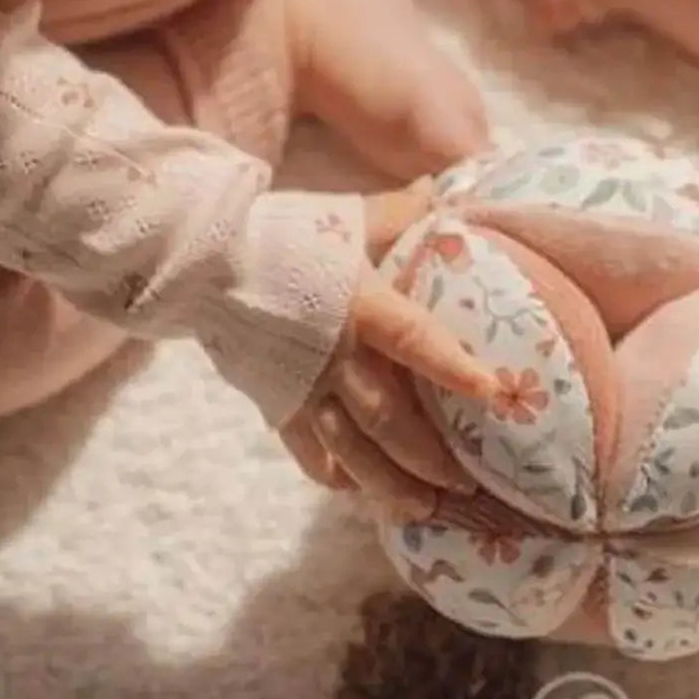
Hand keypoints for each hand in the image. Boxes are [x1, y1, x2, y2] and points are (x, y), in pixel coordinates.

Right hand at [281, 180, 495, 520]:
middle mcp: (336, 355)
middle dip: (429, 456)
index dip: (455, 368)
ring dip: (388, 485)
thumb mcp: (349, 218)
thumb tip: (443, 188)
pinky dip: (334, 475)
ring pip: (351, 451)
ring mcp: (303, 387)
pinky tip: (356, 492)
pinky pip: (308, 452)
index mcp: (361, 305)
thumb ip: (401, 211)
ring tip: (424, 509)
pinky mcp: (275, 403)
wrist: (204, 262)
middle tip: (467, 483)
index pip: (417, 341)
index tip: (495, 393)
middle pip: (388, 418)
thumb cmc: (286, 235)